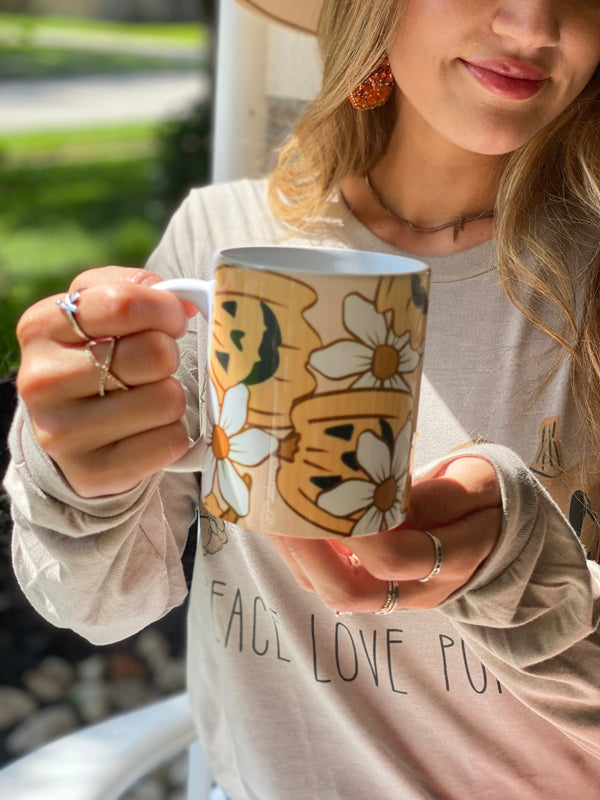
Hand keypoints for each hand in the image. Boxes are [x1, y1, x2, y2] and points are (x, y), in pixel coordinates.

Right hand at [16, 266, 196, 496]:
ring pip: (167, 400)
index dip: (165, 310)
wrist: (71, 432)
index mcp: (40, 327)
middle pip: (154, 354)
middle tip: (154, 366)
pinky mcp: (91, 473)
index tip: (173, 321)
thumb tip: (187, 300)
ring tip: (145, 399)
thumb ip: (136, 289)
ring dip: (170, 398)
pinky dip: (172, 434)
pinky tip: (147, 431)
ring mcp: (61, 433)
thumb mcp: (98, 312)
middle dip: (168, 357)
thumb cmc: (96, 358)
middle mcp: (41, 380)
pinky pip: (170, 441)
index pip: (123, 304)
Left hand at [271, 455, 501, 611]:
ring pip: (334, 592)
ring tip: (273, 513)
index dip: (354, 529)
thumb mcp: (479, 484)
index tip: (322, 490)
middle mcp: (420, 589)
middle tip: (279, 511)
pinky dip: (304, 558)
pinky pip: (332, 583)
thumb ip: (440, 494)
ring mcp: (396, 596)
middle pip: (351, 592)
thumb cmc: (486, 498)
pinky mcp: (377, 589)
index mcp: (454, 558)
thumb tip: (389, 498)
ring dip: (297, 557)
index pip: (396, 556)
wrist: (495, 530)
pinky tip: (288, 523)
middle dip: (307, 554)